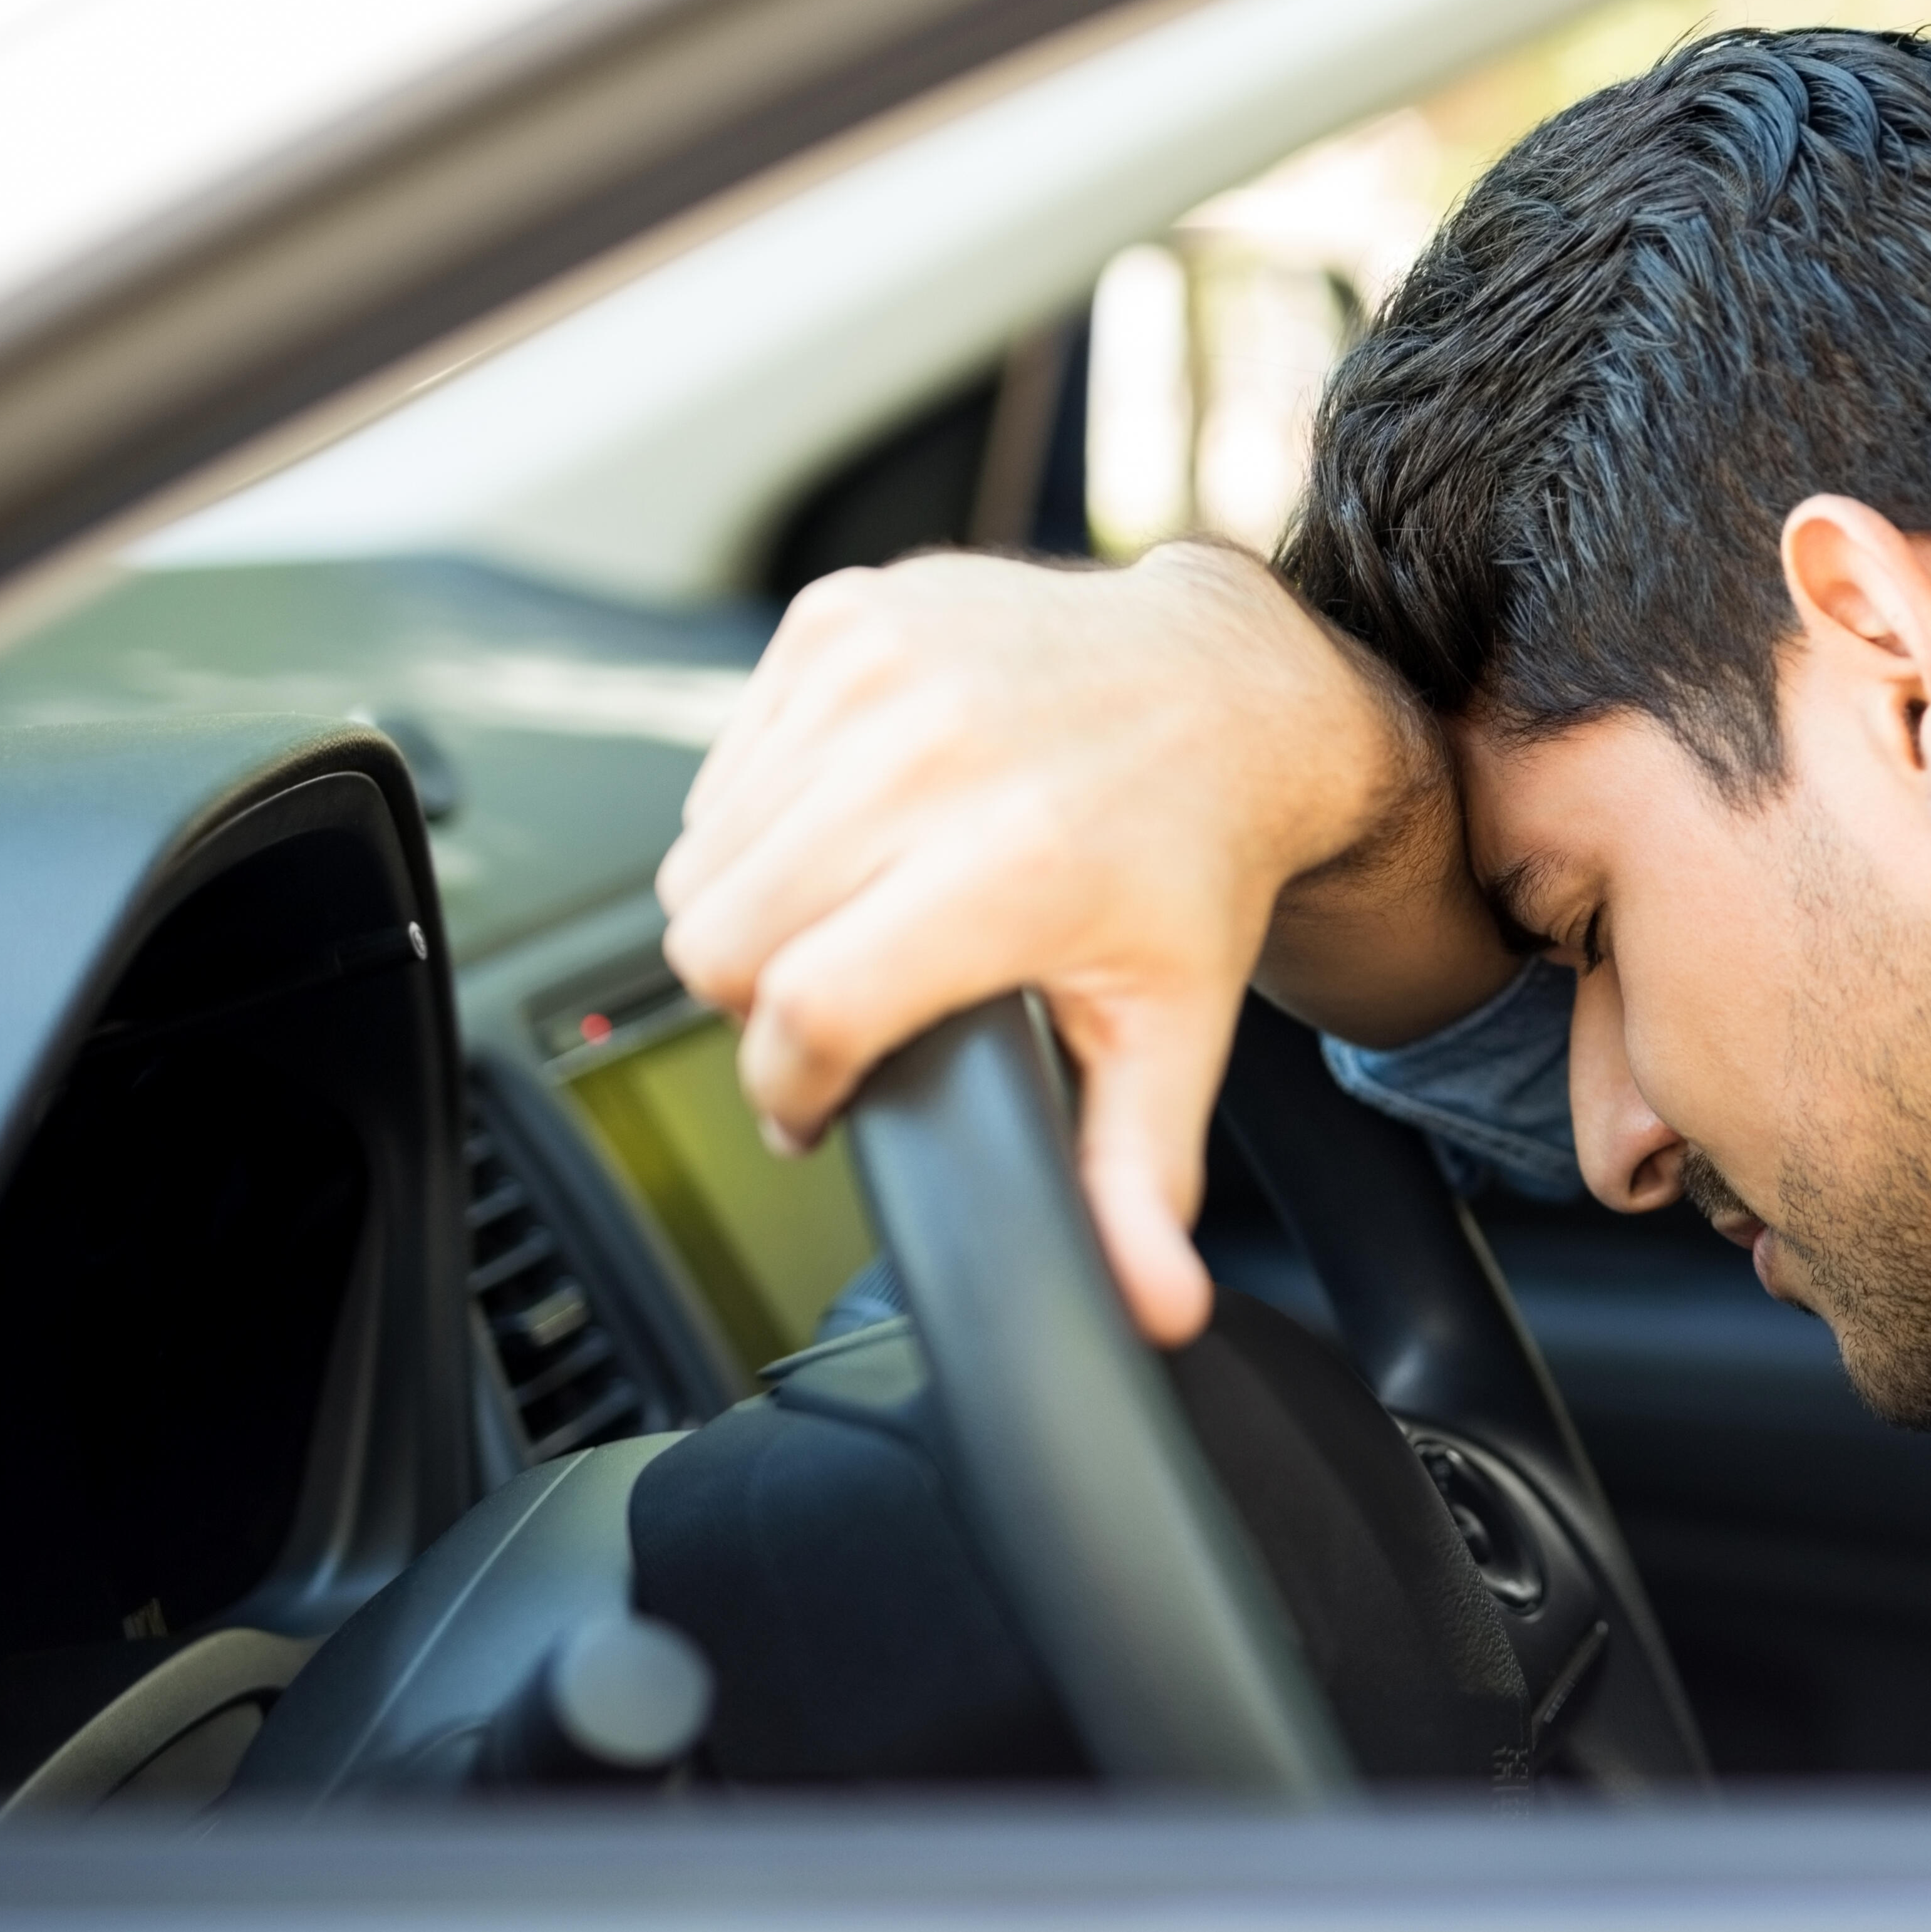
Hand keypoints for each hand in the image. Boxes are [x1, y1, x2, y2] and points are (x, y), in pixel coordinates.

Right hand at [656, 542, 1503, 1344]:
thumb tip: (1150, 1311)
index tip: (820, 1109)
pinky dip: (764, 814)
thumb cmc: (1193, 857)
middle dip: (767, 1006)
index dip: (790, 1090)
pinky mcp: (841, 619)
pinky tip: (855, 826)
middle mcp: (928, 753)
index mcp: (1004, 864)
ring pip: (704, 857)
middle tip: (848, 1009)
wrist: (1226, 684)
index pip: (804, 1013)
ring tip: (853, 921)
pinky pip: (727, 765)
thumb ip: (1139, 1176)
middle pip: (722, 942)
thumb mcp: (1175, 1026)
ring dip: (755, 911)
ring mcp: (875, 671)